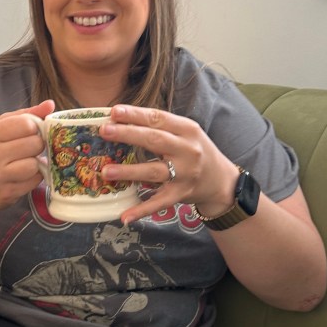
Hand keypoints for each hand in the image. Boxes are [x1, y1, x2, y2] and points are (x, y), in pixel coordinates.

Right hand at [0, 99, 53, 222]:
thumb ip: (25, 115)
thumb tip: (50, 104)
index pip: (27, 124)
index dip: (34, 128)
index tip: (31, 133)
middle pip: (34, 143)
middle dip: (37, 145)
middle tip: (29, 149)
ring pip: (35, 164)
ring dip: (35, 163)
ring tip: (26, 162)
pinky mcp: (7, 193)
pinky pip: (34, 181)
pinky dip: (34, 177)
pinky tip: (24, 175)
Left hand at [99, 104, 240, 223]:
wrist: (221, 181)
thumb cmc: (197, 151)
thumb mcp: (186, 133)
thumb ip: (160, 127)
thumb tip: (121, 120)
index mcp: (187, 129)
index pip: (158, 118)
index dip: (136, 114)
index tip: (114, 111)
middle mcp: (188, 150)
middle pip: (154, 140)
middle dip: (128, 134)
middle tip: (104, 131)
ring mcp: (185, 174)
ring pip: (154, 171)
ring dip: (129, 172)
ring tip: (106, 171)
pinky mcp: (180, 194)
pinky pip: (159, 202)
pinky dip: (142, 210)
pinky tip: (125, 216)